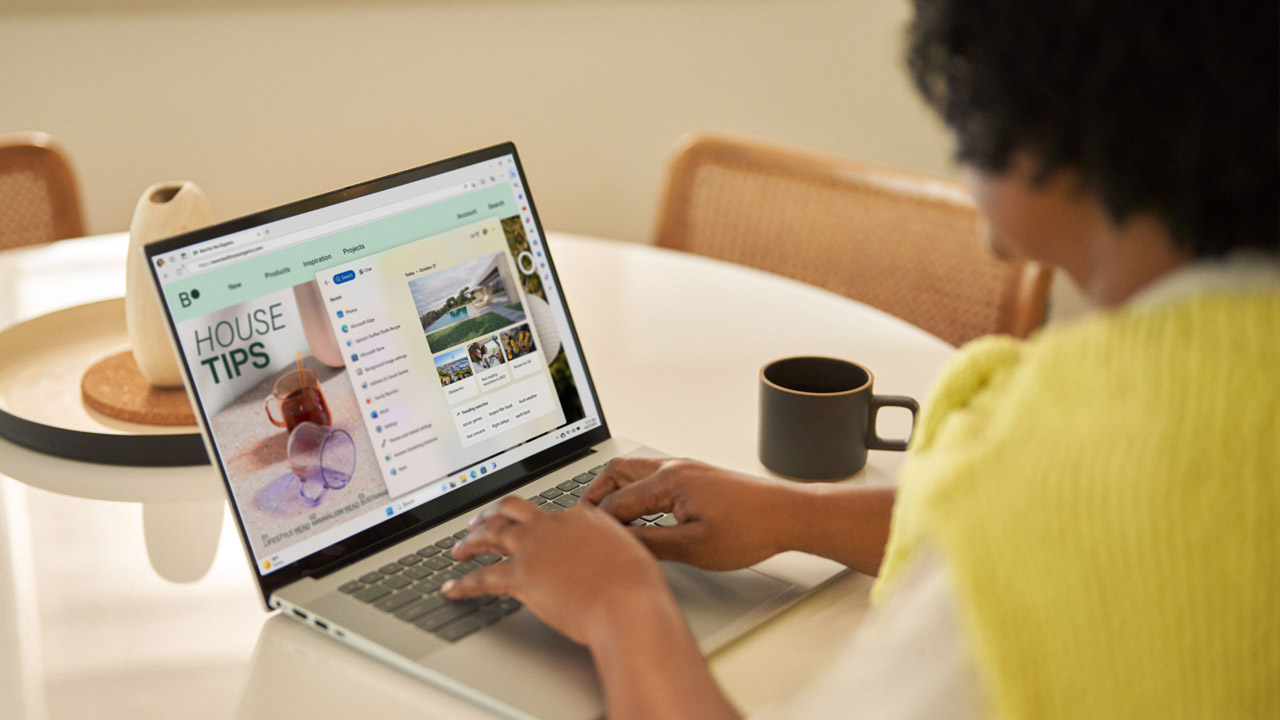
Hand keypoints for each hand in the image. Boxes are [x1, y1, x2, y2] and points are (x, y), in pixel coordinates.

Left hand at [443, 497, 673, 647]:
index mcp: (580, 516)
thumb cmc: (635, 584)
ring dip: (470, 541)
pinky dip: (463, 583)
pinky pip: (482, 577)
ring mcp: (533, 548)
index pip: (549, 512)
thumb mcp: (628, 552)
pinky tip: (452, 587)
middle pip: (511, 510)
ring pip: (491, 535)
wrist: (627, 602)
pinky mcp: (520, 576)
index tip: (528, 526)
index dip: (535, 520)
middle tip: (478, 522)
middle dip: (491, 514)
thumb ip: (609, 549)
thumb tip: (606, 557)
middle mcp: (552, 525)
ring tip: (459, 549)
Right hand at [583, 457, 789, 570]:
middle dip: (595, 496)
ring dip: (615, 491)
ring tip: (604, 517)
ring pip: (635, 472)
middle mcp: (674, 467)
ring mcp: (686, 469)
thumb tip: (620, 546)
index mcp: (668, 480)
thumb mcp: (695, 546)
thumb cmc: (751, 529)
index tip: (583, 541)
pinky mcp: (697, 477)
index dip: (597, 524)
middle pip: (617, 473)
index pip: (617, 502)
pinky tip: (638, 512)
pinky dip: (634, 490)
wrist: (789, 514)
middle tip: (582, 521)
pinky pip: (652, 476)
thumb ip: (651, 544)